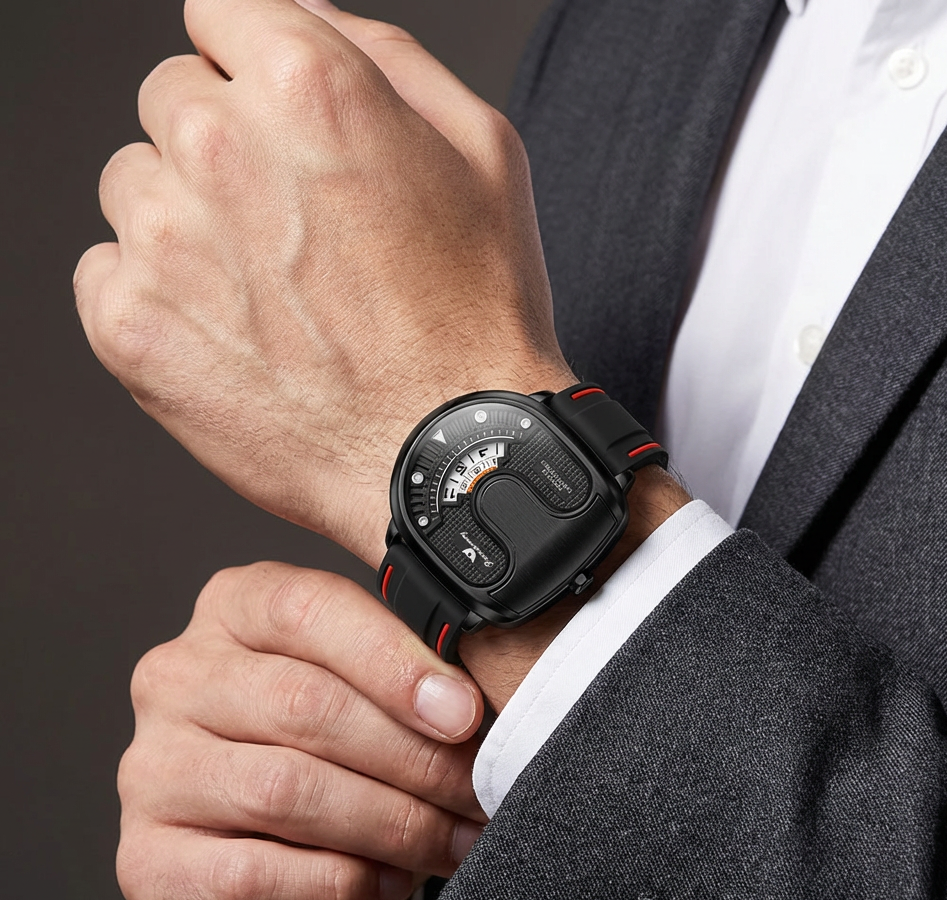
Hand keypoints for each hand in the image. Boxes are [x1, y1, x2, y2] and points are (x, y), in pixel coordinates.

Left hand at [75, 0, 575, 568]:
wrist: (448, 452)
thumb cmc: (477, 318)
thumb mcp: (482, 153)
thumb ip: (386, 55)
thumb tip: (309, 14)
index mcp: (305, 86)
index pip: (217, 13)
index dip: (252, 67)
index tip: (276, 123)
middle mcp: (218, 147)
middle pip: (169, 98)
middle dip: (222, 145)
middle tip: (291, 228)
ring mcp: (164, 240)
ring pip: (133, 185)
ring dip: (186, 222)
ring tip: (269, 292)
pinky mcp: (130, 325)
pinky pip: (107, 272)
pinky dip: (158, 297)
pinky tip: (234, 335)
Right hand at [117, 561, 485, 899]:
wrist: (280, 875)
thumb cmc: (338, 755)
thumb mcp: (368, 691)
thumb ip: (407, 673)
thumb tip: (474, 704)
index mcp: (235, 607)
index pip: (309, 610)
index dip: (394, 661)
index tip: (465, 712)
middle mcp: (178, 676)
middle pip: (305, 705)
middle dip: (413, 756)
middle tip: (480, 788)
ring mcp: (150, 768)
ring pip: (285, 789)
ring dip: (392, 822)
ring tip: (455, 838)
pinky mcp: (147, 862)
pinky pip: (254, 873)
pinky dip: (341, 882)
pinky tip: (390, 881)